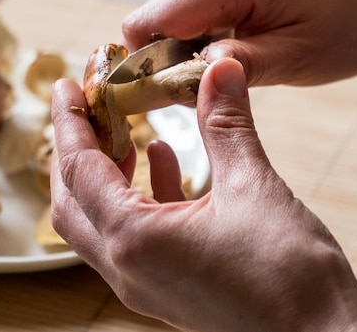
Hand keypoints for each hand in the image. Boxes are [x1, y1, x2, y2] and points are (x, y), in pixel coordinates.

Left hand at [50, 58, 356, 330]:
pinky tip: (166, 162)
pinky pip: (136, 235)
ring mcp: (145, 283)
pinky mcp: (168, 288)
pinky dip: (141, 195)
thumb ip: (227, 125)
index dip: (70, 122)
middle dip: (75, 151)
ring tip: (126, 131)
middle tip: (90, 108)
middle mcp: (127, 268)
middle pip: (73, 202)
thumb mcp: (254, 188)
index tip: (66, 86)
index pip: (79, 170)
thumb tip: (220, 69)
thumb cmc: (290, 277)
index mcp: (135, 240)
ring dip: (106, 174)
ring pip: (100, 221)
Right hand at [122, 0, 356, 85]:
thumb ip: (239, 68)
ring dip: (182, 48)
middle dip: (166, 60)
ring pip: (164, 14)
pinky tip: (230, 44)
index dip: (145, 69)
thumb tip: (184, 77)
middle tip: (206, 89)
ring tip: (228, 64)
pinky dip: (196, 31)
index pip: (145, 25)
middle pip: (150, 21)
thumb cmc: (350, 22)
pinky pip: (185, 3)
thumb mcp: (299, 58)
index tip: (165, 99)